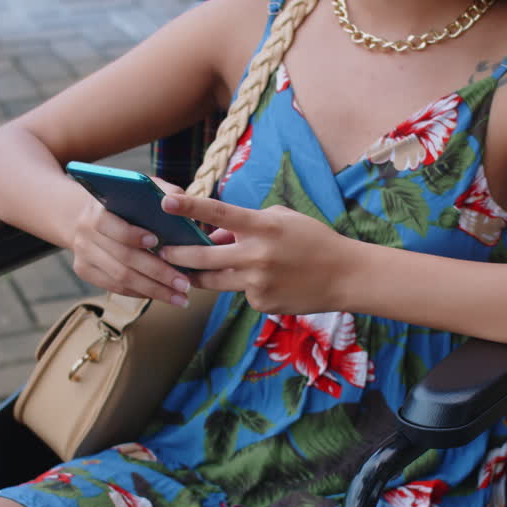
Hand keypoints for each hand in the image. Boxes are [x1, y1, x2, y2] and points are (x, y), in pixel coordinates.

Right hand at [68, 177, 191, 305]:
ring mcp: (83, 254)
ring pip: (121, 278)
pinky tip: (163, 295)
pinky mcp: (85, 271)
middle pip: (122, 257)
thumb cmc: (127, 202)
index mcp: (96, 209)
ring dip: (154, 290)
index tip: (157, 241)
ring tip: (180, 297)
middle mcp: (85, 232)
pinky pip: (116, 287)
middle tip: (184, 284)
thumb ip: (162, 191)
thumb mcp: (141, 190)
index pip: (109, 224)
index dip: (132, 234)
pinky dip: (141, 292)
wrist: (90, 216)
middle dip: (157, 272)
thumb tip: (179, 201)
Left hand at [158, 194, 357, 314]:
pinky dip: (246, 286)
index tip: (165, 203)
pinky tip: (269, 282)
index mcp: (263, 227)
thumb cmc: (314, 240)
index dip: (189, 208)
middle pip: (203, 258)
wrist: (345, 276)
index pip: (219, 213)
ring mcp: (258, 283)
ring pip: (214, 281)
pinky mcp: (262, 303)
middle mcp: (257, 255)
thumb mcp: (283, 220)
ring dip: (198, 276)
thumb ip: (246, 224)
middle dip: (176, 255)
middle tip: (161, 252)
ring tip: (188, 271)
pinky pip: (242, 293)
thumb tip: (215, 236)